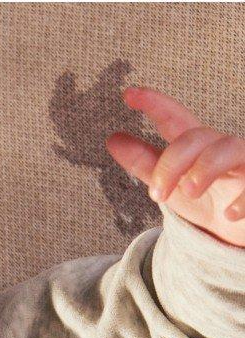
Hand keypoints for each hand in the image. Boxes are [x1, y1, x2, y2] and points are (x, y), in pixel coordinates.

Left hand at [105, 87, 244, 247]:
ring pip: (230, 147)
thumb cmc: (210, 204)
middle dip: (173, 162)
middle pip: (197, 137)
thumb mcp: (174, 186)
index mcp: (197, 149)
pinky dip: (244, 198)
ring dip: (206, 167)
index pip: (174, 120)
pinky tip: (229, 214)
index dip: (153, 105)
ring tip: (190, 191)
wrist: (240, 235)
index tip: (129, 95)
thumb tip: (113, 140)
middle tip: (157, 194)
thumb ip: (146, 165)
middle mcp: (222, 150)